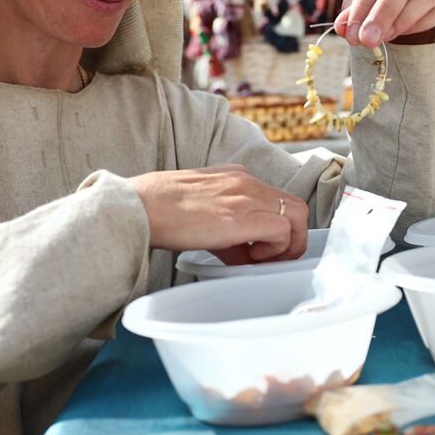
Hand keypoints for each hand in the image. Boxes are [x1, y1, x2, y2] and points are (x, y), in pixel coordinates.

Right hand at [128, 165, 307, 261]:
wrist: (137, 206)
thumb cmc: (159, 210)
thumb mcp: (202, 210)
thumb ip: (228, 228)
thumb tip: (244, 253)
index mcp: (236, 176)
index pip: (277, 199)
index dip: (277, 228)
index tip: (259, 248)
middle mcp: (246, 182)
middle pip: (296, 207)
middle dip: (292, 238)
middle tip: (270, 257)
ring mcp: (245, 196)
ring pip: (297, 216)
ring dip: (287, 244)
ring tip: (259, 258)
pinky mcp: (241, 217)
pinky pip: (283, 231)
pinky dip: (276, 249)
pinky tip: (249, 257)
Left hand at [333, 0, 434, 45]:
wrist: (414, 10)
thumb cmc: (383, 0)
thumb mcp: (364, 4)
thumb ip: (354, 14)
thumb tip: (343, 27)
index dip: (362, 4)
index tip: (351, 32)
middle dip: (383, 11)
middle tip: (368, 39)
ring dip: (405, 17)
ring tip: (387, 37)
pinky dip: (426, 22)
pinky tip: (408, 34)